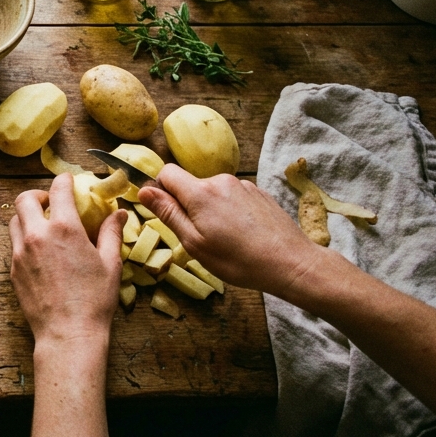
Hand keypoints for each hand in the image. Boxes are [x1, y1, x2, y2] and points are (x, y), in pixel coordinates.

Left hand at [9, 173, 124, 344]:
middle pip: (24, 199)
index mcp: (63, 228)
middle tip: (50, 204)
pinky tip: (40, 253)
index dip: (64, 181)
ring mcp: (20, 253)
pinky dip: (24, 240)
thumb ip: (111, 233)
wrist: (68, 333)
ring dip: (27, 217)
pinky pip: (14, 245)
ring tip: (44, 227)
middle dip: (37, 195)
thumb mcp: (110, 264)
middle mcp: (37, 235)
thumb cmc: (94, 300)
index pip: (58, 190)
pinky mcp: (13, 270)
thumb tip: (119, 214)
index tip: (69, 181)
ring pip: (15, 221)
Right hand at [138, 164, 327, 297]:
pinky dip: (231, 212)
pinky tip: (244, 234)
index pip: (167, 172)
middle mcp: (221, 180)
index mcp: (200, 192)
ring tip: (228, 239)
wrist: (291, 263)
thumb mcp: (194, 243)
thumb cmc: (239, 260)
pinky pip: (233, 197)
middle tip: (202, 238)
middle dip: (189, 206)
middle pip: (191, 185)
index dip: (161, 190)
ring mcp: (243, 185)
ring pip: (213, 192)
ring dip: (212, 210)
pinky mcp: (259, 193)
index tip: (168, 213)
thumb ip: (168, 213)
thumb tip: (144, 190)